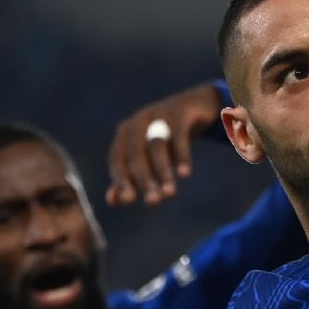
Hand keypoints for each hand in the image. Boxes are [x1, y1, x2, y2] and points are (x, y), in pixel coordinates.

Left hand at [106, 83, 224, 205]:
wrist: (195, 107)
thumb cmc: (167, 138)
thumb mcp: (149, 157)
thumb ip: (130, 177)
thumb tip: (113, 201)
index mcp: (125, 134)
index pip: (117, 159)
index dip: (121, 179)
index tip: (129, 200)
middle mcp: (138, 122)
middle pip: (135, 154)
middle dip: (143, 179)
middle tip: (154, 201)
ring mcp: (158, 114)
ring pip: (156, 146)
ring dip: (162, 171)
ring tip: (170, 193)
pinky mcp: (180, 111)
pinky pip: (178, 135)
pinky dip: (181, 155)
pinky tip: (184, 174)